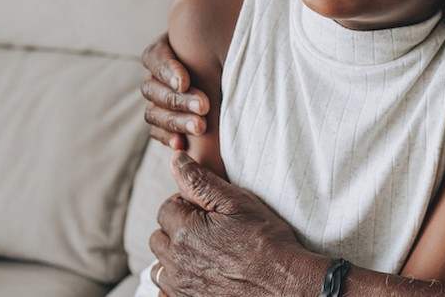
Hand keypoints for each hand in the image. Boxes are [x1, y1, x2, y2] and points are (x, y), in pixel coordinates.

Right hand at [140, 0, 239, 148]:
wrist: (239, 74)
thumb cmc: (226, 35)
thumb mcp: (225, 9)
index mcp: (167, 47)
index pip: (155, 57)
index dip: (168, 69)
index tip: (189, 79)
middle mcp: (159, 74)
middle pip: (152, 89)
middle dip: (176, 99)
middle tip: (205, 109)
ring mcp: (162, 100)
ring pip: (154, 112)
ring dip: (175, 121)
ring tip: (202, 128)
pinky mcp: (170, 123)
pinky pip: (159, 133)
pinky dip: (170, 139)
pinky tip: (185, 146)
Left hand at [150, 152, 323, 296]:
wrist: (284, 284)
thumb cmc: (265, 240)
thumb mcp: (236, 202)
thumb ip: (199, 180)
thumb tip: (175, 159)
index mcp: (183, 231)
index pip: (167, 207)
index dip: (188, 204)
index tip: (210, 211)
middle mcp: (175, 261)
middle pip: (159, 236)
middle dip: (178, 229)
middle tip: (209, 230)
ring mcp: (181, 286)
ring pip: (161, 265)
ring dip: (175, 256)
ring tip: (205, 253)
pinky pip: (166, 291)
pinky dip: (177, 282)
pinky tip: (199, 275)